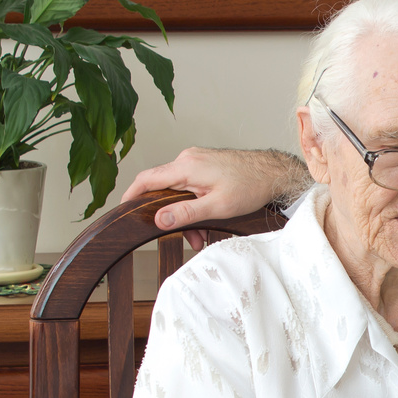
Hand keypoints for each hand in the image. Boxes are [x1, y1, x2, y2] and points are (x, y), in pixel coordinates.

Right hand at [119, 147, 309, 248]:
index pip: (147, 179)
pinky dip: (194, 204)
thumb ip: (186, 213)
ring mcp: (196, 160)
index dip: (131, 195)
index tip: (123, 211)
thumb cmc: (250, 186)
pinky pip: (190, 186)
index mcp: (186, 166)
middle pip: (164, 189)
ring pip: (179, 191)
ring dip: (187, 214)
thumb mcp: (217, 207)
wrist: (273, 172)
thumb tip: (158, 220)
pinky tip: (207, 221)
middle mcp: (187, 159)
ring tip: (203, 235)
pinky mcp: (205, 165)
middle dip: (171, 216)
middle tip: (186, 237)